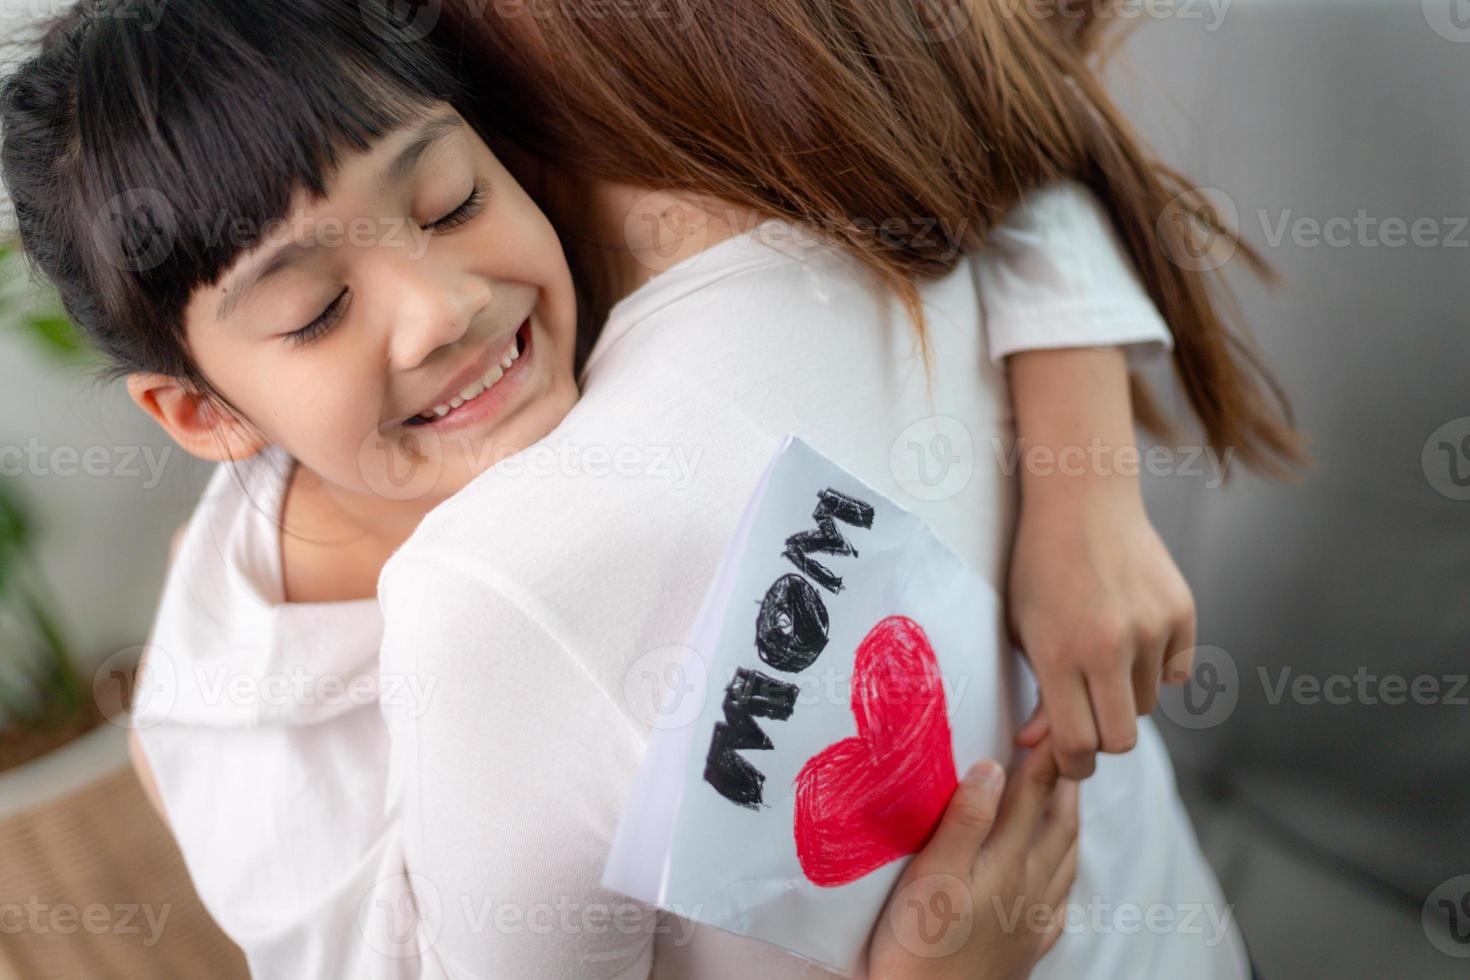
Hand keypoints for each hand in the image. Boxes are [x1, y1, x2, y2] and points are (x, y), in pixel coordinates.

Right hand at [868, 741, 1078, 979]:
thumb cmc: (919, 948)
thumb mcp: (931, 875)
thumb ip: (965, 820)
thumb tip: (995, 765)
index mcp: (1006, 862)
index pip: (1033, 795)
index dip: (1044, 757)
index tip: (1049, 725)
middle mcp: (1029, 888)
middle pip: (1059, 825)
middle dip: (1065, 784)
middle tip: (1067, 751)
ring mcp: (1031, 921)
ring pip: (1065, 861)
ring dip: (1070, 823)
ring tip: (1068, 800)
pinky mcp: (1025, 949)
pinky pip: (1058, 905)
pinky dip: (1064, 877)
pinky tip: (1057, 878)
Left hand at [1008, 488, 1195, 777]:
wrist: (1082, 499)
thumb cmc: (1039, 567)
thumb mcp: (1022, 628)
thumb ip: (1036, 692)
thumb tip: (1039, 747)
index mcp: (1061, 653)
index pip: (1079, 745)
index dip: (1073, 763)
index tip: (1068, 758)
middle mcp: (1110, 646)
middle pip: (1121, 740)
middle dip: (1102, 740)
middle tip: (1088, 721)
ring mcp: (1152, 628)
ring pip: (1147, 704)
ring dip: (1126, 695)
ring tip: (1102, 655)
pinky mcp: (1183, 612)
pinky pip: (1176, 673)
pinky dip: (1157, 668)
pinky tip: (1131, 634)